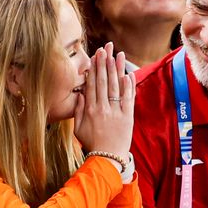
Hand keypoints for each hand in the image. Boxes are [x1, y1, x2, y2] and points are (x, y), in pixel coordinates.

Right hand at [74, 43, 134, 159]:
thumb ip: (77, 110)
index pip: (92, 84)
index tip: (95, 56)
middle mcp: (102, 108)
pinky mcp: (127, 117)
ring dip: (117, 69)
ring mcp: (116, 112)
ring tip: (117, 54)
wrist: (108, 158)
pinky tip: (128, 73)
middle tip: (105, 48)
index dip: (94, 68)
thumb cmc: (91, 143)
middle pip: (103, 81)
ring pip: (116, 86)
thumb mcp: (78, 128)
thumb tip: (80, 94)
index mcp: (90, 110)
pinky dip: (129, 85)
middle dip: (104, 63)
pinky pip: (128, 98)